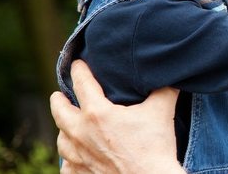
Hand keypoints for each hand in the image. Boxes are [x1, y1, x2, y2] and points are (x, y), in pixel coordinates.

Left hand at [50, 60, 183, 173]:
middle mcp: (81, 134)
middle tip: (58, 95)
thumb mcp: (161, 110)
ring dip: (63, 129)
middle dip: (58, 100)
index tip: (77, 64)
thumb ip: (163, 89)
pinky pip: (67, 166)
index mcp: (98, 113)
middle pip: (60, 111)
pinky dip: (69, 158)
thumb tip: (170, 75)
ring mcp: (79, 157)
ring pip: (61, 139)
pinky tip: (74, 156)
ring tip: (68, 125)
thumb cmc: (155, 147)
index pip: (82, 84)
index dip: (79, 70)